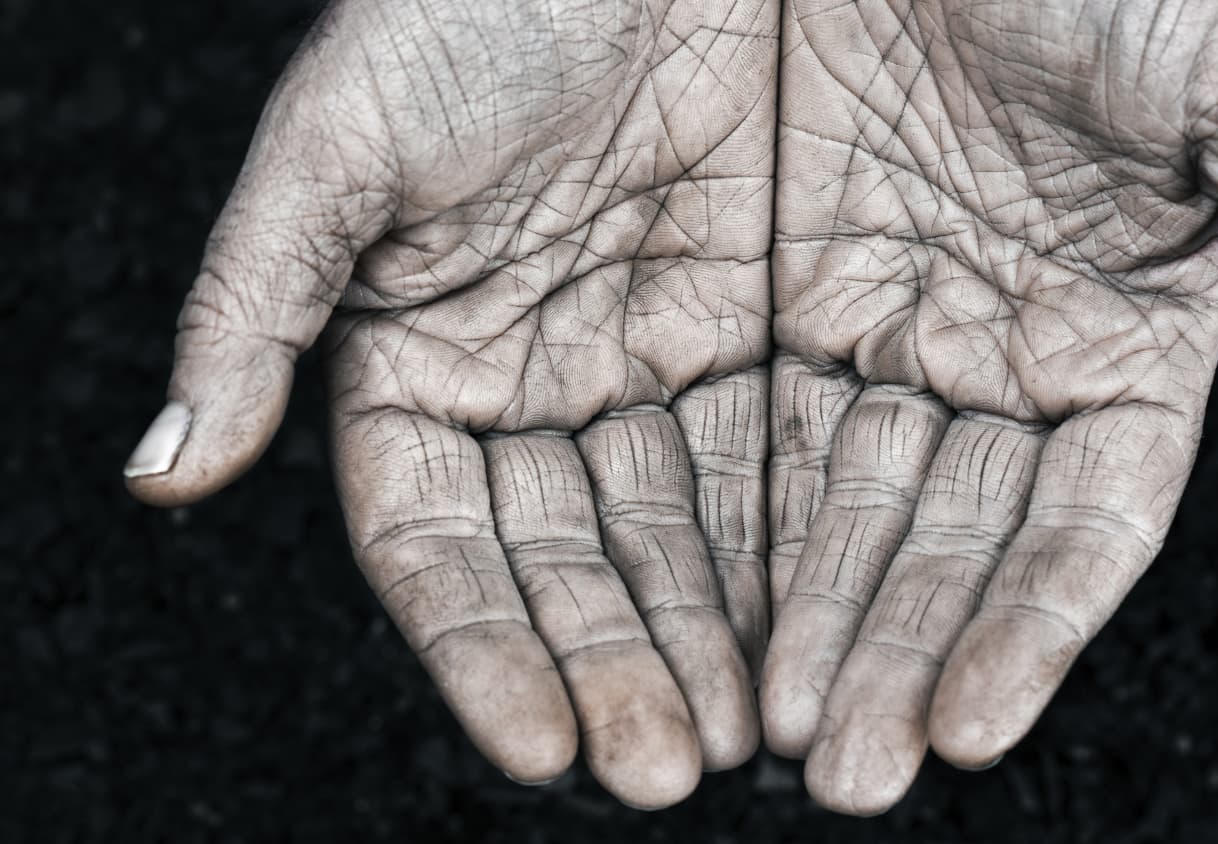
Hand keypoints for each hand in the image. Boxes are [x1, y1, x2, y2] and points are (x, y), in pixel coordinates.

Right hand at [123, 0, 776, 807]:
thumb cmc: (470, 2)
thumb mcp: (343, 141)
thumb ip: (253, 304)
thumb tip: (163, 468)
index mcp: (417, 362)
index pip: (440, 544)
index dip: (482, 649)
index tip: (539, 746)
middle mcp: (532, 386)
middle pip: (567, 562)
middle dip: (614, 667)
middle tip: (663, 769)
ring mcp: (645, 364)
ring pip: (675, 531)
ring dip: (707, 638)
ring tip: (745, 740)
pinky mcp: (750, 327)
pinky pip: (770, 452)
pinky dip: (785, 544)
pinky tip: (809, 631)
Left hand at [763, 0, 1217, 813]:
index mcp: (1119, 341)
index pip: (1079, 524)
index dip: (1031, 626)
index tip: (969, 723)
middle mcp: (997, 362)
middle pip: (951, 544)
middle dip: (899, 657)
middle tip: (847, 770)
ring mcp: (882, 337)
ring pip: (845, 512)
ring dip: (812, 624)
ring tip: (775, 733)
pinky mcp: (771, 301)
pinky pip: (750, 433)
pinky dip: (734, 528)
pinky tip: (710, 619)